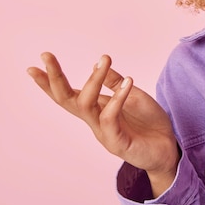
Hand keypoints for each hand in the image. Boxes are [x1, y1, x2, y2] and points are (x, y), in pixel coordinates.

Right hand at [27, 52, 178, 195]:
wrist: (168, 149)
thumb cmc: (149, 124)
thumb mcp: (133, 97)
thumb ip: (116, 83)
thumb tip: (99, 63)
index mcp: (96, 111)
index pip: (68, 94)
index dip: (50, 81)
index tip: (36, 63)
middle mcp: (94, 121)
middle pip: (66, 99)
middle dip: (54, 78)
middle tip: (46, 56)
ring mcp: (104, 132)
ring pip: (86, 105)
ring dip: (93, 80)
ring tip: (104, 60)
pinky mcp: (118, 142)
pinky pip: (111, 118)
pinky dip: (118, 98)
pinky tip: (128, 82)